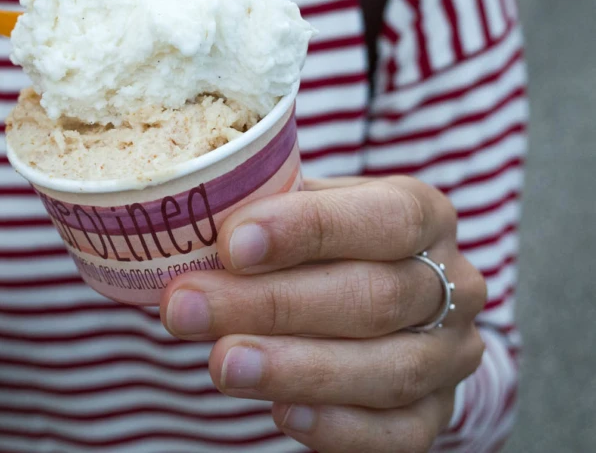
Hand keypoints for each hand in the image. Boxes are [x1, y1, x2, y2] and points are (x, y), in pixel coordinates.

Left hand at [160, 176, 486, 452]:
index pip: (384, 217)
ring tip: (222, 364)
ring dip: (294, 367)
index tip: (229, 245)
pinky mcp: (434, 414)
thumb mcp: (298, 209)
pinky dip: (337, 427)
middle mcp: (451, 285)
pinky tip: (281, 413)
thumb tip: (191, 231)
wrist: (360, 295)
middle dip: (272, 305)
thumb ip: (263, 213)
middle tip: (188, 308)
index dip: (307, 229)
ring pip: (387, 369)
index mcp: (423, 215)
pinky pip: (398, 433)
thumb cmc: (316, 244)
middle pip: (374, 298)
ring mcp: (449, 355)